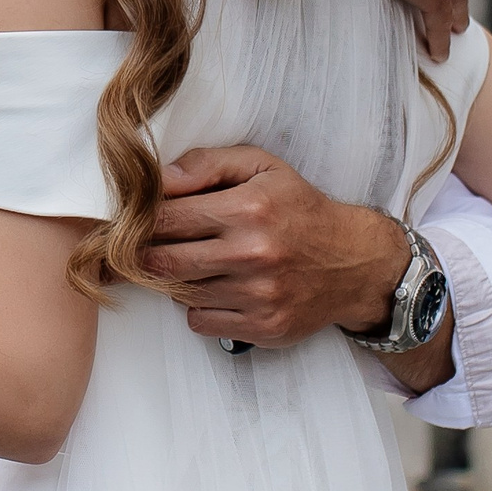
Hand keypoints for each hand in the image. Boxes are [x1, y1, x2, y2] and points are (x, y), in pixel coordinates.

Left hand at [141, 146, 407, 345]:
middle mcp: (253, 254)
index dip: (141, 220)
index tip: (136, 221)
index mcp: (249, 208)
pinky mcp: (264, 327)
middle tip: (145, 248)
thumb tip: (160, 179)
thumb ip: (207, 163)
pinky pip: (200, 322)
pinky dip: (199, 308)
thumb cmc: (299, 209)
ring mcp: (259, 295)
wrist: (355, 262)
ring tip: (196, 263)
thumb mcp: (262, 167)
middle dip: (145, 255)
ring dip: (176, 281)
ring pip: (178, 293)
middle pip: (161, 262)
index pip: (164, 218)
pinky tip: (218, 289)